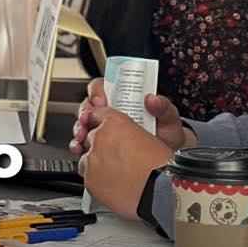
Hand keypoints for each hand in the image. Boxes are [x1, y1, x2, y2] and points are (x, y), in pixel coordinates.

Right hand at [72, 77, 189, 153]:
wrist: (168, 160)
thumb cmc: (167, 134)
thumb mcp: (169, 118)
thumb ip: (163, 105)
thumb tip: (152, 98)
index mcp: (124, 100)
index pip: (104, 86)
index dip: (97, 91)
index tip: (100, 101)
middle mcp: (111, 113)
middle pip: (89, 105)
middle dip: (84, 112)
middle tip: (88, 120)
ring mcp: (105, 129)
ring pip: (83, 123)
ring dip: (79, 129)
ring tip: (82, 137)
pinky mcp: (101, 146)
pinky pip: (85, 144)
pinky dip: (79, 146)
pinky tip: (80, 150)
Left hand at [75, 109, 174, 218]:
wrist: (161, 191)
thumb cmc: (160, 167)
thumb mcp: (148, 138)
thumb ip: (129, 133)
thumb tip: (125, 139)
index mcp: (115, 122)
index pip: (97, 114)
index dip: (101, 123)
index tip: (104, 130)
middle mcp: (100, 137)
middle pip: (90, 136)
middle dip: (100, 145)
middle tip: (114, 156)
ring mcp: (92, 159)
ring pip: (85, 157)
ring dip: (95, 162)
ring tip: (113, 172)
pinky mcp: (89, 179)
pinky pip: (86, 176)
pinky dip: (96, 179)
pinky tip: (110, 183)